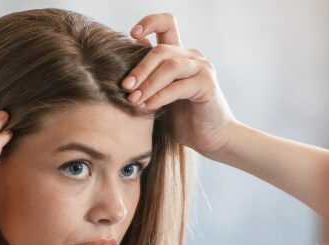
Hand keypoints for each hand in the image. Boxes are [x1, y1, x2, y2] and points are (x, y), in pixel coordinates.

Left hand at [124, 13, 236, 156]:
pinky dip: (160, 96)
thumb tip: (119, 65)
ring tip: (134, 100)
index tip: (132, 33)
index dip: (150, 23)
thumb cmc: (180, 117)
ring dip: (148, 83)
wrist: (209, 138)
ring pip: (170, 66)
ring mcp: (202, 69)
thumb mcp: (156, 95)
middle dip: (139, 68)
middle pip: (161, 50)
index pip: (167, 24)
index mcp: (178, 54)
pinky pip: (179, 86)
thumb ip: (145, 79)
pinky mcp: (207, 85)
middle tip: (125, 87)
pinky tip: (148, 107)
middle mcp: (192, 56)